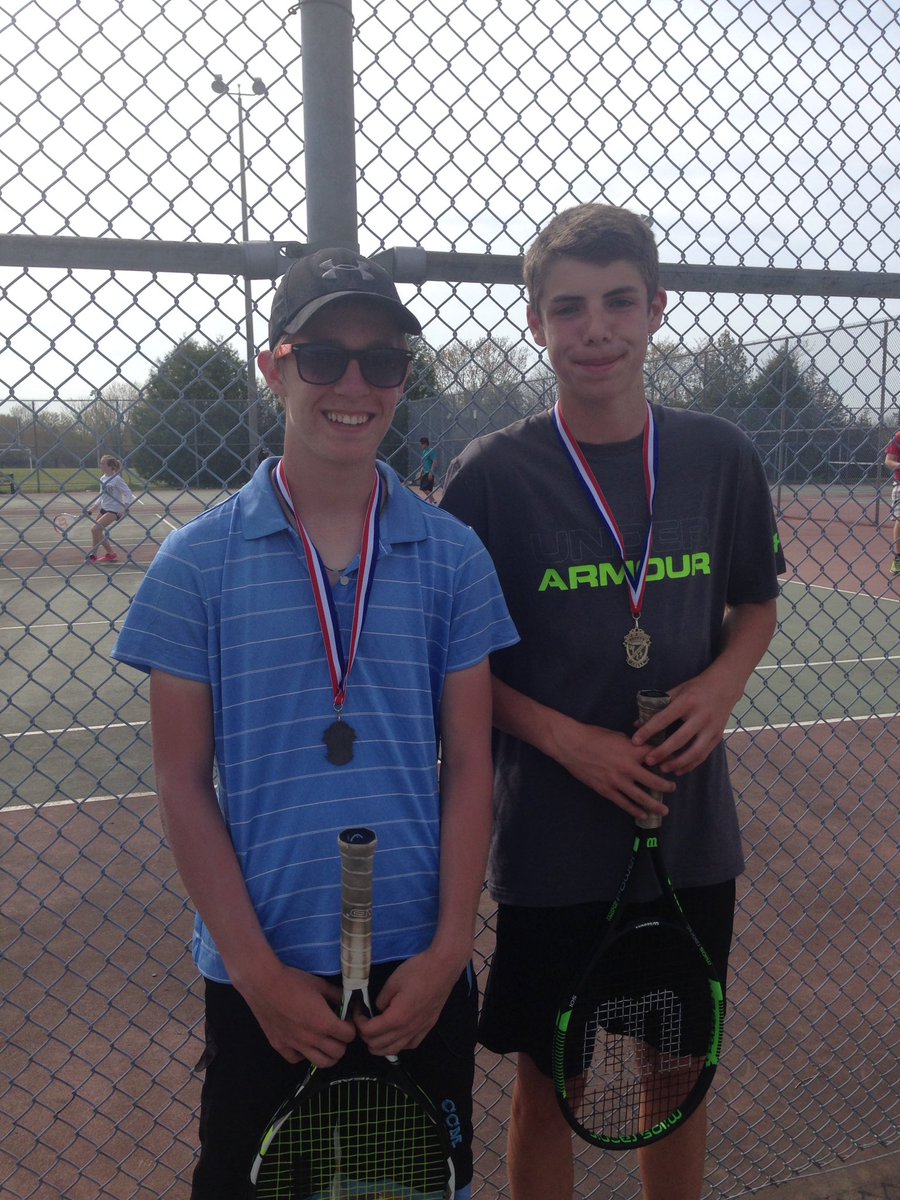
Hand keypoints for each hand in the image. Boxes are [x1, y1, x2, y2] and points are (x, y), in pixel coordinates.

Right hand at [238, 961, 351, 1066]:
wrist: (263, 983)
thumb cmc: (293, 981)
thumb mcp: (320, 984)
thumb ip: (337, 995)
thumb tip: (348, 1002)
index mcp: (324, 1022)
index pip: (349, 1036)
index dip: (350, 1027)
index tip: (346, 1020)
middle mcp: (311, 1039)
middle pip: (338, 1053)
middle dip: (342, 1042)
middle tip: (337, 1030)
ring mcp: (295, 1045)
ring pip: (321, 1063)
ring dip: (328, 1053)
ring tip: (325, 1041)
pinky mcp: (280, 1046)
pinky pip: (297, 1059)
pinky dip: (304, 1054)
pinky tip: (303, 1042)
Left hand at [355, 951, 459, 1055]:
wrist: (443, 968)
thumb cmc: (417, 971)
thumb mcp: (392, 982)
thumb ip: (381, 1000)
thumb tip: (378, 1010)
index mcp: (397, 1018)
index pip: (369, 1032)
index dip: (359, 1023)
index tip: (357, 1011)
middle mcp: (408, 1030)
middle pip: (378, 1046)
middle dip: (365, 1036)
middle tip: (363, 1020)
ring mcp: (419, 1031)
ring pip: (393, 1051)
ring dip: (378, 1045)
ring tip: (374, 1031)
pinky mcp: (427, 1029)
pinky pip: (408, 1046)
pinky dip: (396, 1045)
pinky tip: (394, 1034)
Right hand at [553, 720, 674, 817]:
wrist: (571, 745)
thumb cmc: (594, 736)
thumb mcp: (619, 735)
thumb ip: (633, 746)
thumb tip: (644, 750)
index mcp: (632, 750)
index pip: (658, 758)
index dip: (669, 762)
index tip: (676, 766)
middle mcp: (628, 767)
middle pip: (654, 781)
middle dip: (666, 787)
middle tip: (672, 789)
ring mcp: (617, 781)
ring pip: (641, 797)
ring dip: (655, 805)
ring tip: (663, 810)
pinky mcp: (606, 790)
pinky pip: (624, 803)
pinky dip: (635, 810)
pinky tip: (643, 814)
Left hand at [632, 668, 738, 775]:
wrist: (725, 684)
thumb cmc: (696, 687)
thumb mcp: (677, 691)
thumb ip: (658, 706)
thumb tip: (637, 723)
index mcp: (687, 701)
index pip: (664, 718)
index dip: (648, 730)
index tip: (635, 741)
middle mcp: (701, 716)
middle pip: (679, 739)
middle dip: (662, 752)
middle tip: (648, 761)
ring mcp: (711, 728)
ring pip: (694, 751)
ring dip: (678, 763)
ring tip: (663, 768)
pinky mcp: (718, 736)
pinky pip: (704, 755)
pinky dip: (691, 764)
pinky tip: (679, 770)